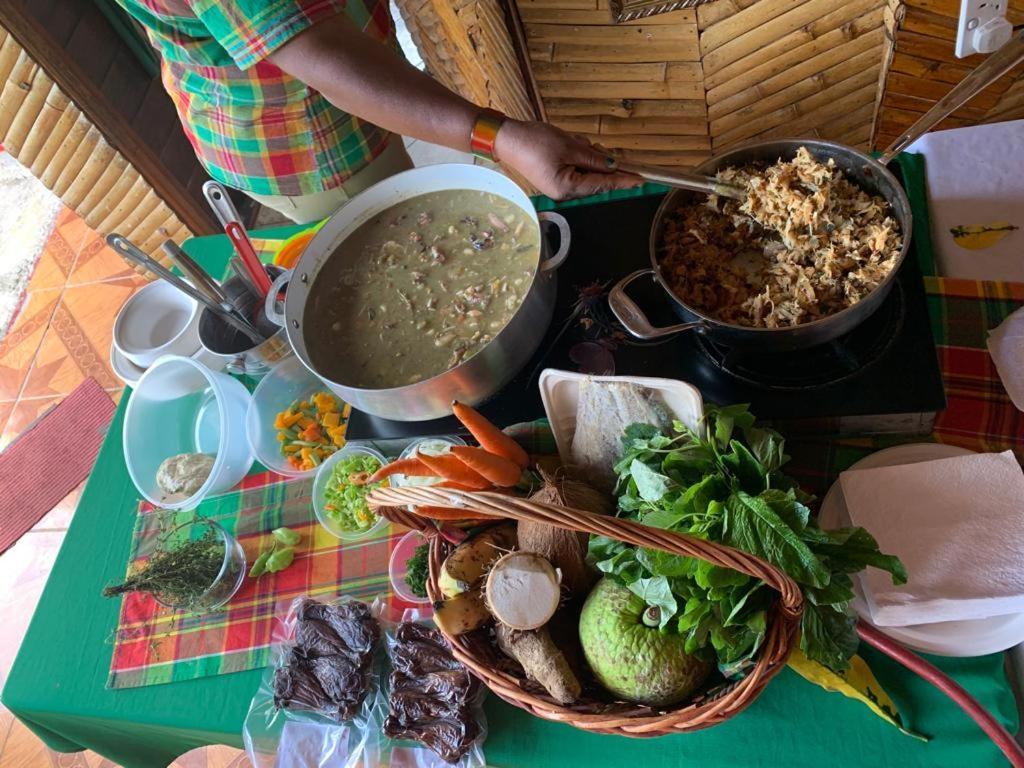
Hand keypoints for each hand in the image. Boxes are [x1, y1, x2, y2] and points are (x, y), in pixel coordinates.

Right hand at [494, 120, 640, 199]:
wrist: (507, 139)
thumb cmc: (534, 142)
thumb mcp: (569, 146)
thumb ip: (593, 158)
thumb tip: (613, 165)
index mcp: (567, 187)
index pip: (603, 184)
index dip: (623, 180)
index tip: (641, 179)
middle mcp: (564, 193)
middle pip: (596, 180)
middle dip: (600, 162)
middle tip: (590, 146)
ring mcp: (560, 187)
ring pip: (588, 173)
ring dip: (588, 157)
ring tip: (572, 143)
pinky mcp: (556, 178)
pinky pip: (577, 170)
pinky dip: (579, 157)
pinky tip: (569, 146)